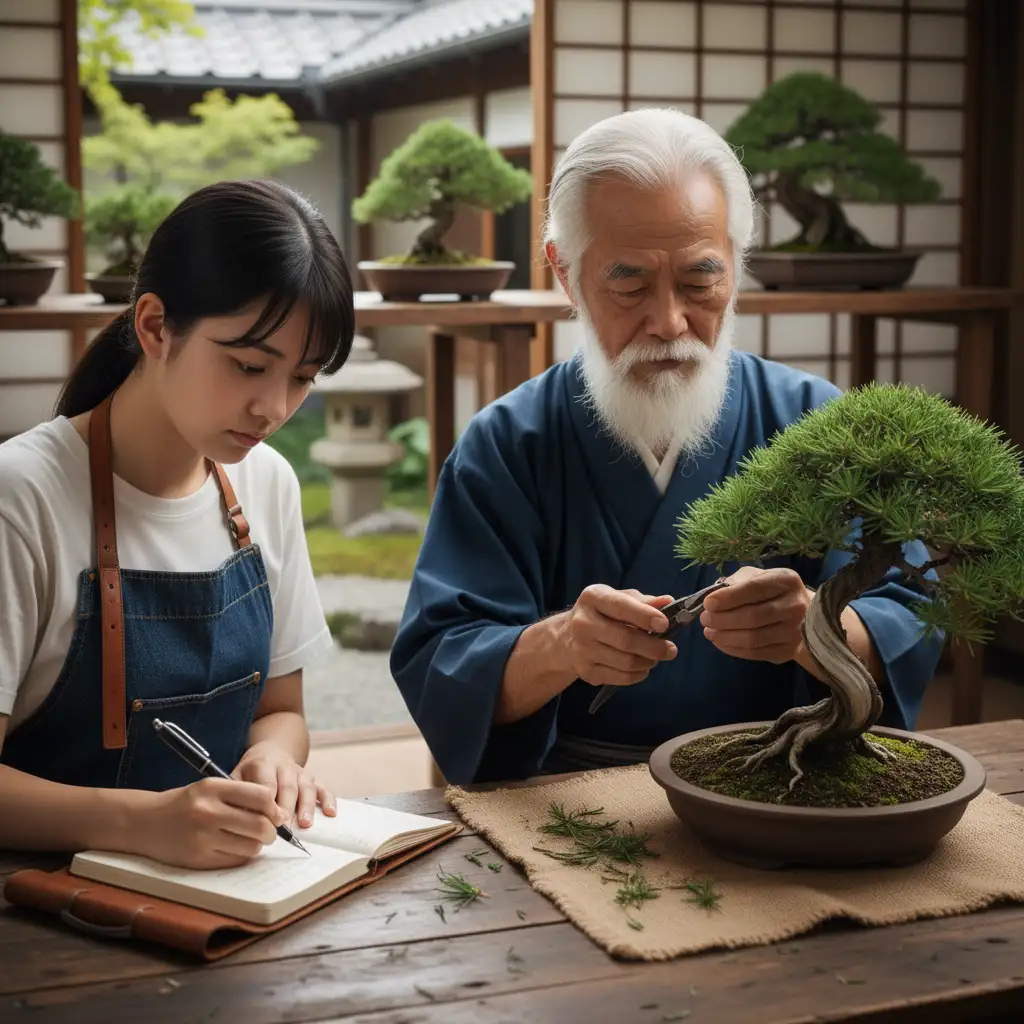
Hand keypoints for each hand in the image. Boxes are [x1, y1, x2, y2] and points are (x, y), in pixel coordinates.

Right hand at [137, 777, 286, 868]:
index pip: (261, 796)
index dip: (274, 807)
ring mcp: (202, 837)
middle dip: (271, 831)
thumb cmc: (185, 803)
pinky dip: (241, 855)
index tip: (275, 813)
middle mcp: (207, 812)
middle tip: (269, 832)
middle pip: (260, 825)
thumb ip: (241, 796)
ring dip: (257, 845)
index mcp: (213, 788)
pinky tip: (232, 848)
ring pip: (251, 846)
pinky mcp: (198, 859)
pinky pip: (235, 860)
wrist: (144, 822)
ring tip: (249, 840)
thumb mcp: (209, 788)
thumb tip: (277, 814)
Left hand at [232, 741, 335, 829]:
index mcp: (262, 764)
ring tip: (305, 824)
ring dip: (307, 806)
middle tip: (284, 827)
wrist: (269, 752)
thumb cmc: (249, 773)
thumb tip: (237, 818)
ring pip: (306, 787)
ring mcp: (300, 772)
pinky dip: (328, 800)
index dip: (268, 802)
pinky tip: (330, 813)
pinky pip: (323, 788)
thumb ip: (236, 794)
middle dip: (287, 807)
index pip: (266, 783)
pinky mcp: (312, 778)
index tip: (266, 821)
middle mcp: (284, 766)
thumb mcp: (236, 777)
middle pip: (288, 786)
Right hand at [563, 585, 677, 687]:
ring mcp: (582, 650)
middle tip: (671, 650)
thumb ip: (643, 601)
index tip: (665, 624)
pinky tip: (643, 667)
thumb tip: (668, 602)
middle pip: (625, 640)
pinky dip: (638, 674)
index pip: (620, 606)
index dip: (644, 616)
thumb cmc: (602, 613)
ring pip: (626, 662)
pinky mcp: (586, 672)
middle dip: (653, 647)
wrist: (567, 637)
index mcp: (592, 598)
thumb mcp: (618, 598)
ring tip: (656, 657)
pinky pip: (621, 678)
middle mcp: (583, 623)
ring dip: (648, 661)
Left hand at [699, 566, 812, 664]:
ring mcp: (794, 631)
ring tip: (709, 631)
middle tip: (704, 619)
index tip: (708, 603)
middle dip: (722, 619)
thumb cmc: (773, 591)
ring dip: (725, 636)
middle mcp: (795, 606)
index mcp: (786, 581)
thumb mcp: (758, 576)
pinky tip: (720, 642)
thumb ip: (737, 581)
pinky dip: (733, 649)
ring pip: (753, 638)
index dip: (728, 597)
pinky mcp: (788, 651)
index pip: (754, 589)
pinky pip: (756, 653)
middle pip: (753, 616)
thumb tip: (714, 595)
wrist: (805, 613)